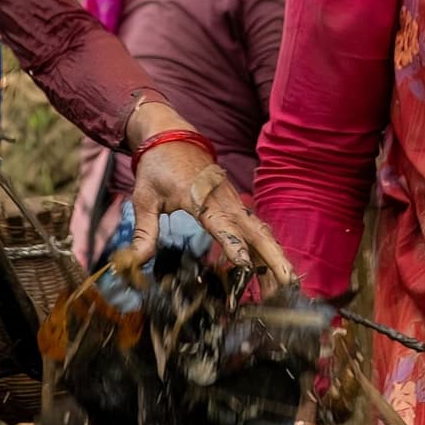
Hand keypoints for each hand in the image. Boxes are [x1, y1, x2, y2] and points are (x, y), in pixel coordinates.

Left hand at [126, 135, 284, 285]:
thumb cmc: (158, 168)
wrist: (173, 137)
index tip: (246, 267)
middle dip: (273, 258)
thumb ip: (144, 232)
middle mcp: (225, 201)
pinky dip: (269, 250)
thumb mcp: (144, 198)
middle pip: (255, 231)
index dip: (234, 246)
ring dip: (276, 258)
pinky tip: (276, 273)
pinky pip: (257, 230)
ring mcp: (235, 203)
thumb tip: (136, 262)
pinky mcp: (238, 206)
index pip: (221, 225)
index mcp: (200, 198)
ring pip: (262, 233)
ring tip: (288, 287)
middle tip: (287, 285)